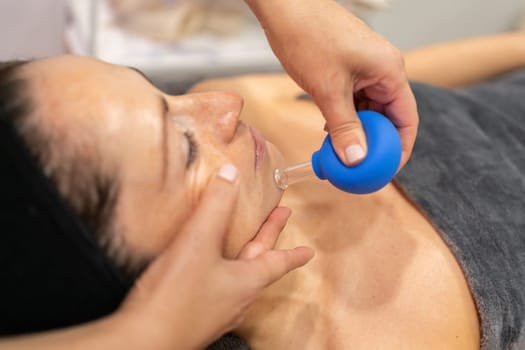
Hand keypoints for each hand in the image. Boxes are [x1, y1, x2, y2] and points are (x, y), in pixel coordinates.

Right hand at [119, 164, 313, 349]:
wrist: (145, 339)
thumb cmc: (177, 296)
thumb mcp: (199, 242)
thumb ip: (215, 206)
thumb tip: (231, 175)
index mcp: (247, 281)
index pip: (278, 262)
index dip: (293, 252)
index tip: (308, 251)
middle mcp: (238, 298)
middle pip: (259, 263)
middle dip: (268, 240)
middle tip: (278, 219)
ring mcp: (218, 309)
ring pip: (239, 276)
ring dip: (246, 256)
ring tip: (244, 242)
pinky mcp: (197, 314)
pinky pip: (218, 286)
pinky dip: (222, 269)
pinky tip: (205, 267)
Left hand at [246, 0, 417, 168]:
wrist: (286, 8)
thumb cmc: (309, 37)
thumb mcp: (328, 89)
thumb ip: (344, 126)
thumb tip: (356, 159)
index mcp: (390, 71)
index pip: (406, 119)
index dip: (400, 149)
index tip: (386, 171)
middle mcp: (383, 70)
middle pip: (388, 117)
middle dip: (374, 143)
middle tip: (358, 167)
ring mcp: (366, 69)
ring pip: (368, 110)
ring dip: (355, 131)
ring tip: (340, 152)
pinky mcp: (349, 69)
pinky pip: (354, 100)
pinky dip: (344, 117)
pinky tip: (329, 130)